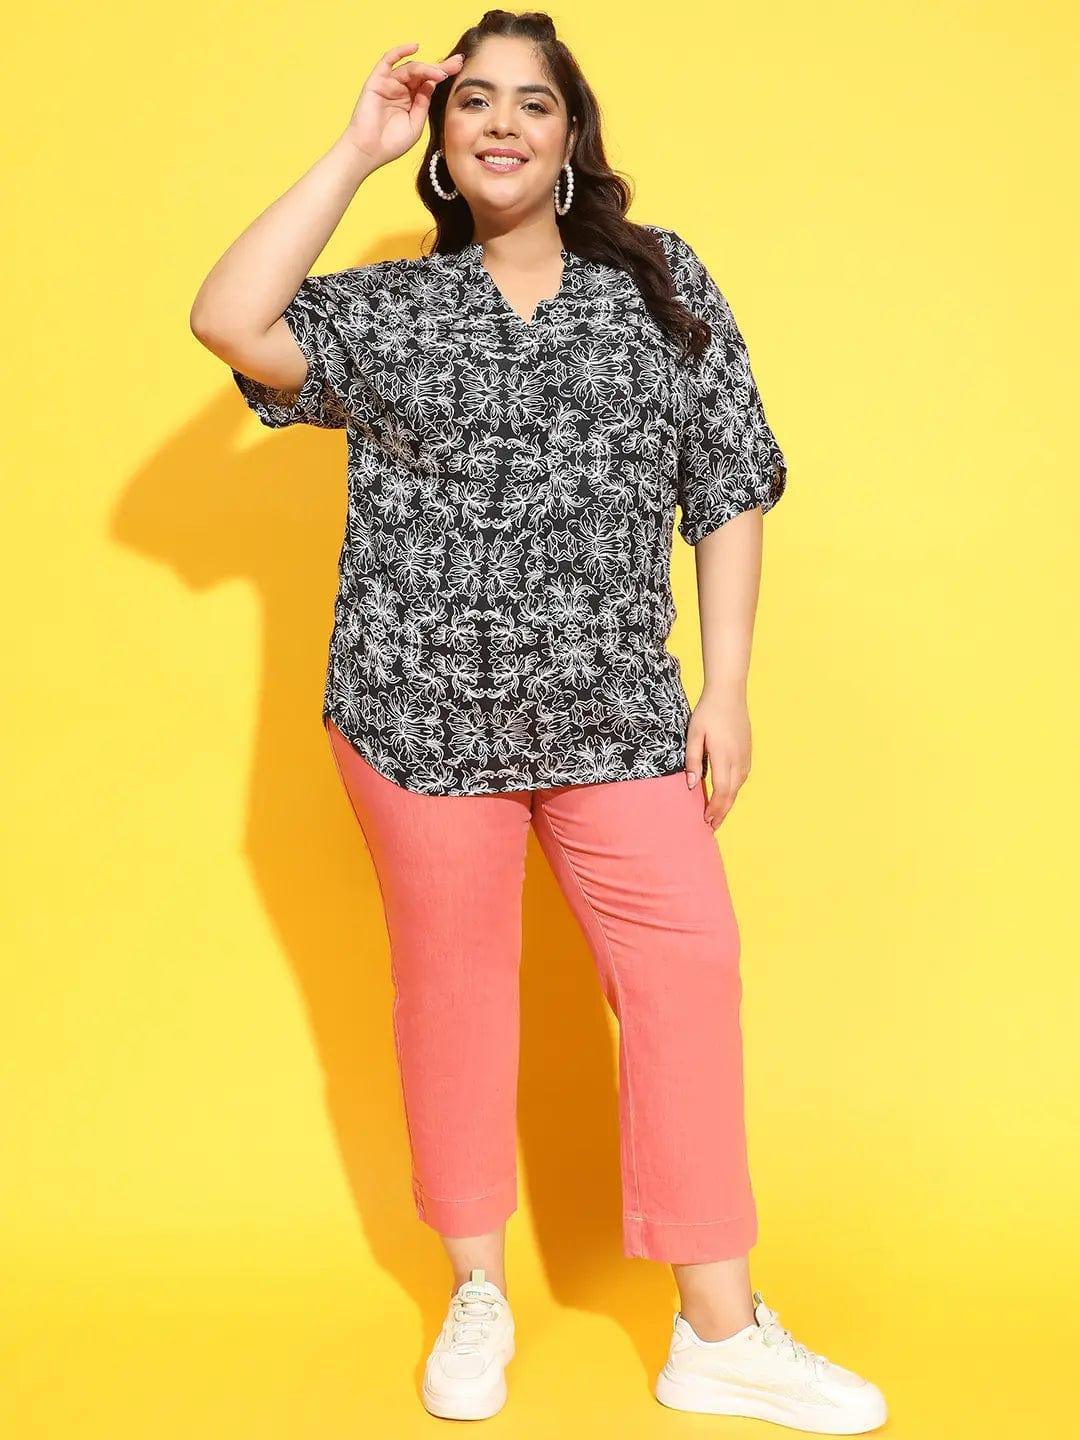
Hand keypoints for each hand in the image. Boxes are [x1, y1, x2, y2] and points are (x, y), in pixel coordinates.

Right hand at [342, 42, 464, 169]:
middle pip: (422, 73)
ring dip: (426, 68)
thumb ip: (423, 103)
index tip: (460, 67)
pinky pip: (388, 60)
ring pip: (410, 69)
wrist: (369, 151)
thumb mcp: (415, 124)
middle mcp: (401, 90)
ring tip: (440, 73)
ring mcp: (389, 84)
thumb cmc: (391, 143)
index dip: (444, 74)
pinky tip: (414, 47)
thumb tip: (431, 82)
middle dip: (440, 67)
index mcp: (412, 101)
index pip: (430, 83)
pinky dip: (400, 51)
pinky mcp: (377, 81)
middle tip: (457, 62)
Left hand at [684, 687, 751, 828]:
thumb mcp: (693, 734)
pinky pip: (742, 776)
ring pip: (739, 786)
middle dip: (722, 812)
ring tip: (717, 813)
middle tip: (712, 826)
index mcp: (724, 756)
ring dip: (729, 802)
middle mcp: (738, 759)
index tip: (706, 821)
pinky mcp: (747, 751)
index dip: (715, 809)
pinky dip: (734, 789)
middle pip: (732, 793)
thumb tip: (690, 785)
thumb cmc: (708, 712)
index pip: (722, 791)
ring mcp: (745, 755)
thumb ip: (692, 760)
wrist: (729, 693)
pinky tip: (726, 793)